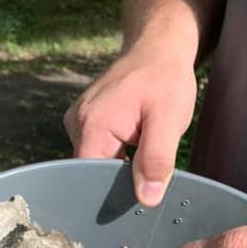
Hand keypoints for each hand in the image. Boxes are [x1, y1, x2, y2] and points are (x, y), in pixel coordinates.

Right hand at [64, 43, 196, 205]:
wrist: (159, 48)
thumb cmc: (165, 78)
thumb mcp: (169, 120)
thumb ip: (157, 160)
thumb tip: (147, 198)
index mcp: (91, 125)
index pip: (90, 180)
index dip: (112, 195)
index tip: (136, 199)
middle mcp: (77, 124)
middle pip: (91, 174)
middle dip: (119, 182)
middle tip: (148, 178)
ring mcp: (79, 122)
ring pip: (96, 165)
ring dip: (120, 169)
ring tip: (142, 156)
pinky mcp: (87, 122)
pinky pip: (98, 152)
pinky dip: (118, 158)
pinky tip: (135, 150)